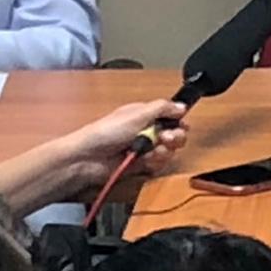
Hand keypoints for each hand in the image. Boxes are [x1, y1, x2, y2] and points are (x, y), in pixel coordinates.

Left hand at [0, 100, 187, 212]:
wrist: (88, 158)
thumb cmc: (105, 133)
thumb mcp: (137, 114)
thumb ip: (162, 108)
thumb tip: (181, 106)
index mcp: (144, 114)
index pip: (170, 116)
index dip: (177, 121)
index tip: (179, 124)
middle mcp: (145, 130)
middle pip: (173, 134)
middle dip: (174, 137)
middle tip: (166, 138)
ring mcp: (143, 148)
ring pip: (168, 150)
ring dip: (164, 151)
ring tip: (153, 151)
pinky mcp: (141, 164)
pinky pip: (158, 164)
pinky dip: (155, 162)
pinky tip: (147, 160)